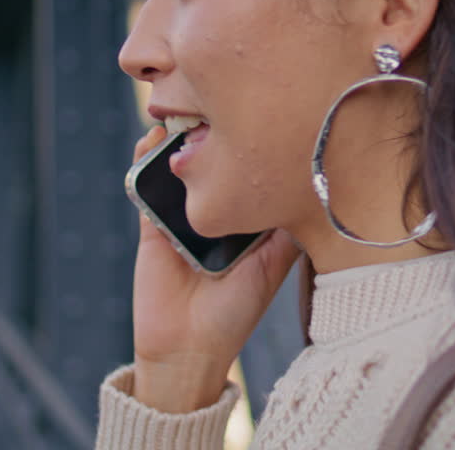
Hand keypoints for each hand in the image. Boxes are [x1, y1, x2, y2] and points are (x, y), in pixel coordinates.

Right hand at [128, 125, 301, 412]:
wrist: (187, 350)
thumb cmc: (235, 313)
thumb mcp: (273, 266)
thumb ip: (286, 229)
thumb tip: (309, 182)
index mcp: (248, 222)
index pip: (250, 172)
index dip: (253, 143)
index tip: (260, 110)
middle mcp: (216, 214)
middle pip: (213, 164)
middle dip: (214, 133)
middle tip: (218, 104)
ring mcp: (182, 217)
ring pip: (180, 168)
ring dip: (178, 139)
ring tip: (183, 113)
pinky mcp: (151, 226)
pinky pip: (145, 187)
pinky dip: (146, 161)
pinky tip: (152, 140)